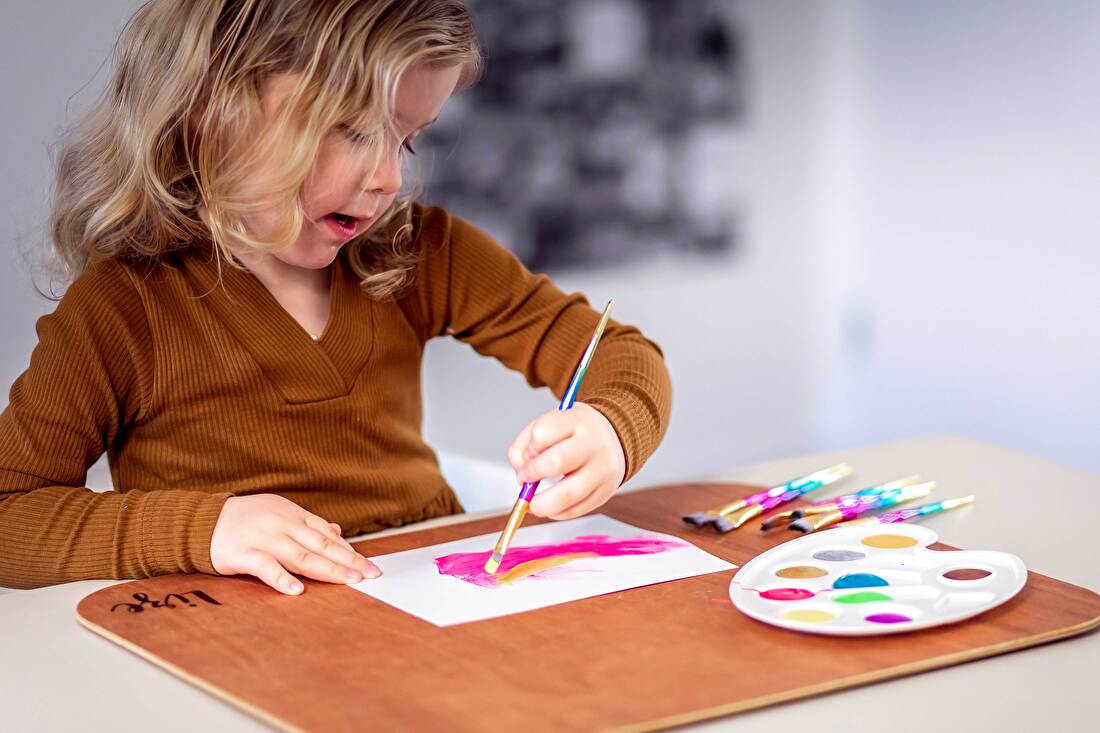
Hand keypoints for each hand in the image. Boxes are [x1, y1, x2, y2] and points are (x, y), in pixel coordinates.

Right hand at [210, 494, 380, 594]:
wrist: (201, 521)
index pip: (327, 535)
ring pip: (301, 555)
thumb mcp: (280, 515)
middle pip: (321, 545)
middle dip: (348, 561)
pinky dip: (282, 579)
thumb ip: (308, 526)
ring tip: (348, 581)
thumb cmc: (245, 521)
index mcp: (293, 515)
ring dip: (327, 569)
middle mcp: (282, 524)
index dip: (349, 551)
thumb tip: (338, 532)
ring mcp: (263, 538)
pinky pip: (265, 567)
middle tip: (370, 574)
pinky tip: (297, 590)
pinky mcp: (243, 553)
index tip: (368, 565)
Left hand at [507, 402, 626, 519]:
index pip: (542, 434)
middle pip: (556, 462)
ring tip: (533, 502)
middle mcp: (594, 444)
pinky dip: (556, 513)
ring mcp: (603, 471)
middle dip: (532, 474)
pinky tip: (551, 505)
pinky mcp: (605, 493)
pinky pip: (575, 510)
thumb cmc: (575, 433)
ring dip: (541, 504)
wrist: (613, 439)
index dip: (528, 449)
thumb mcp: (550, 424)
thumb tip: (521, 475)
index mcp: (577, 421)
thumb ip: (525, 445)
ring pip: (566, 495)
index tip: (527, 457)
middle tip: (525, 479)